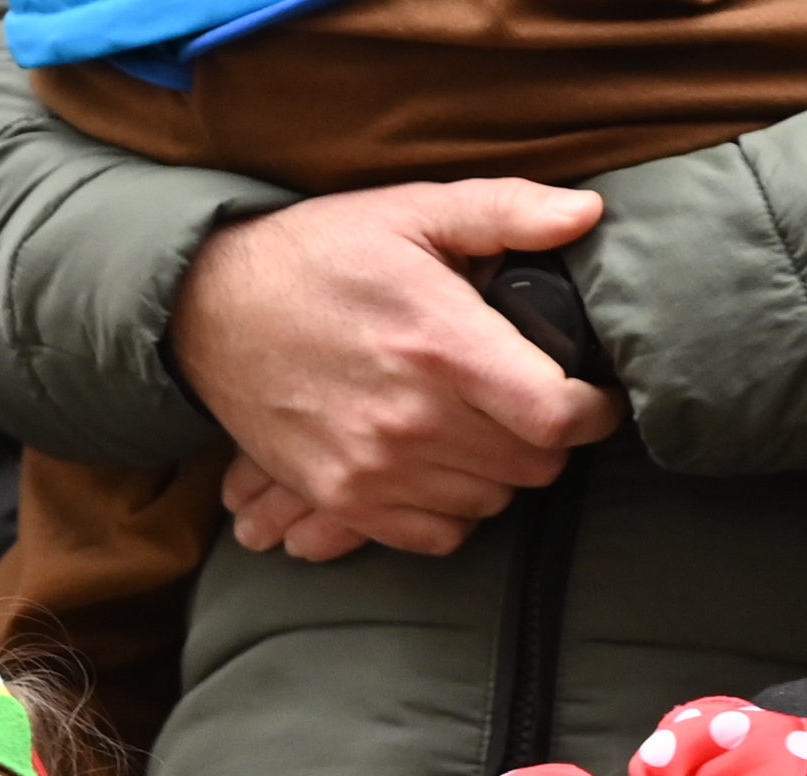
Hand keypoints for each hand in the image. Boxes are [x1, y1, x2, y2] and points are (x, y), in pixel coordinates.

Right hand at [170, 183, 618, 561]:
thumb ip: (508, 211)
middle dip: (550, 437)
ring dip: (503, 472)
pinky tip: (446, 466)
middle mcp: (414, 418)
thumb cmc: (320, 253)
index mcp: (444, 345)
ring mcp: (376, 468)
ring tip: (486, 429)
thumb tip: (588, 213)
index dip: (595, 411)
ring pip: (492, 502)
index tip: (595, 396)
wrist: (211, 309)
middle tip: (537, 403)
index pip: (558, 416)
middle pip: (534, 466)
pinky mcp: (344, 498)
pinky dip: (457, 509)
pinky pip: (439, 534)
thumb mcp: (414, 210)